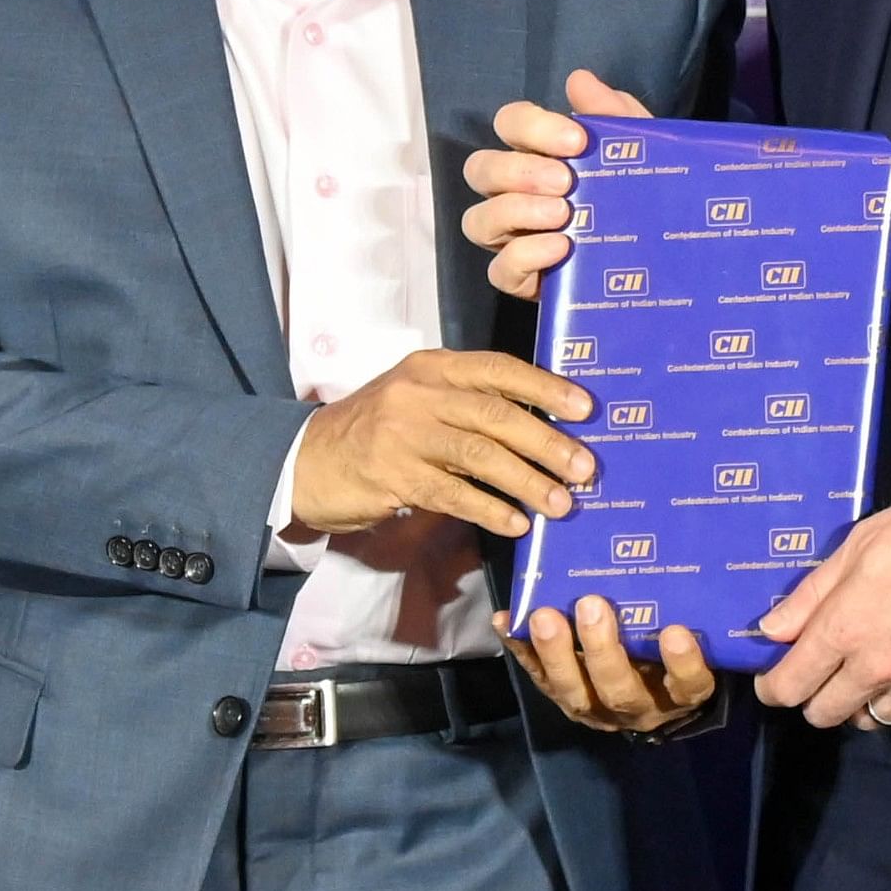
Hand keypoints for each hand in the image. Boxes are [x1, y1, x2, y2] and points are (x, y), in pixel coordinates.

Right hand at [290, 349, 595, 540]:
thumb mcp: (419, 398)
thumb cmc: (375, 430)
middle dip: (547, 442)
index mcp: (434, 366)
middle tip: (585, 467)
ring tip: (561, 503)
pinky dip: (490, 509)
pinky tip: (516, 523)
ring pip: (481, 455)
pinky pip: (454, 494)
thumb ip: (468, 403)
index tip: (586, 408)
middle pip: (497, 414)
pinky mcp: (393, 475)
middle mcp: (420, 392)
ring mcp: (404, 434)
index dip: (546, 386)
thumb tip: (542, 425)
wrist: (304, 460)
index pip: (499, 368)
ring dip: (528, 481)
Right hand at [458, 70, 650, 301]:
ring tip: (562, 214)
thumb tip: (579, 80)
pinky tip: (561, 248)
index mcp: (539, 155)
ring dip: (515, 211)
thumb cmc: (647, 197)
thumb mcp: (643, 153)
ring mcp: (514, 239)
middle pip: (480, 169)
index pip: (509, 124)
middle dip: (518, 171)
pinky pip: (499, 270)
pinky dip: (524, 255)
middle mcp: (516, 194)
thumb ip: (614, 115)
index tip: (577, 140)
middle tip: (566, 181)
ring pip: (477, 220)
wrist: (677, 261)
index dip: (532, 127)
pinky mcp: (524, 280)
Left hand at [499, 599, 717, 735]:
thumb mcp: (694, 640)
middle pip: (621, 691)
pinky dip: (523, 650)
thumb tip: (684, 552)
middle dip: (603, 650)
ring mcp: (598, 709)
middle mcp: (639, 707)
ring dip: (556, 653)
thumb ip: (692, 614)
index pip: (689, 685)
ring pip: (576, 692)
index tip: (677, 632)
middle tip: (592, 604)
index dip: (683, 664)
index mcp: (679, 693)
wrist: (653, 695)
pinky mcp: (564, 698)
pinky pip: (540, 678)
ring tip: (544, 616)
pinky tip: (506, 621)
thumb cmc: (674, 652)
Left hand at [753, 485, 890, 729]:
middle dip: (808, 696)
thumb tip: (772, 629)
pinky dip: (888, 702)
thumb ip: (813, 592)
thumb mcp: (863, 542)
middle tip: (815, 668)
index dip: (771, 686)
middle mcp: (874, 667)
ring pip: (862, 719)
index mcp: (846, 626)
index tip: (771, 676)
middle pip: (820, 713)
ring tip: (856, 672)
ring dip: (851, 703)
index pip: (790, 684)